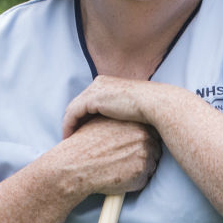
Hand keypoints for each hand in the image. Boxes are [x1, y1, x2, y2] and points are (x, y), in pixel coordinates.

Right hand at [47, 114, 160, 199]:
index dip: (140, 140)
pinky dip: (134, 180)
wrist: (75, 164)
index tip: (129, 146)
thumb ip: (121, 121)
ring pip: (150, 164)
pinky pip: (144, 178)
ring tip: (117, 167)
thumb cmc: (85, 144)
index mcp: (136, 122)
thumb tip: (132, 123)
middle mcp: (144, 137)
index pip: (151, 131)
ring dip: (139, 167)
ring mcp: (145, 155)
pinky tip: (117, 176)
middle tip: (124, 158)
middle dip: (142, 154)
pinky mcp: (141, 174)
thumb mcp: (102, 123)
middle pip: (154, 147)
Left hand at [63, 76, 180, 135]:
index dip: (83, 116)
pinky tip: (68, 138)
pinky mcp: (91, 99)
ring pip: (73, 109)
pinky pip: (72, 114)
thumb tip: (119, 126)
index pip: (89, 100)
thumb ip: (121, 112)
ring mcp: (94, 90)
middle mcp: (99, 83)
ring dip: (69, 124)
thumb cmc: (150, 110)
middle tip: (70, 136)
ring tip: (67, 140)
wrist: (155, 104)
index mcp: (108, 83)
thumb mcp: (132, 108)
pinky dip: (68, 126)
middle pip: (79, 103)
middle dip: (73, 120)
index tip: (81, 131)